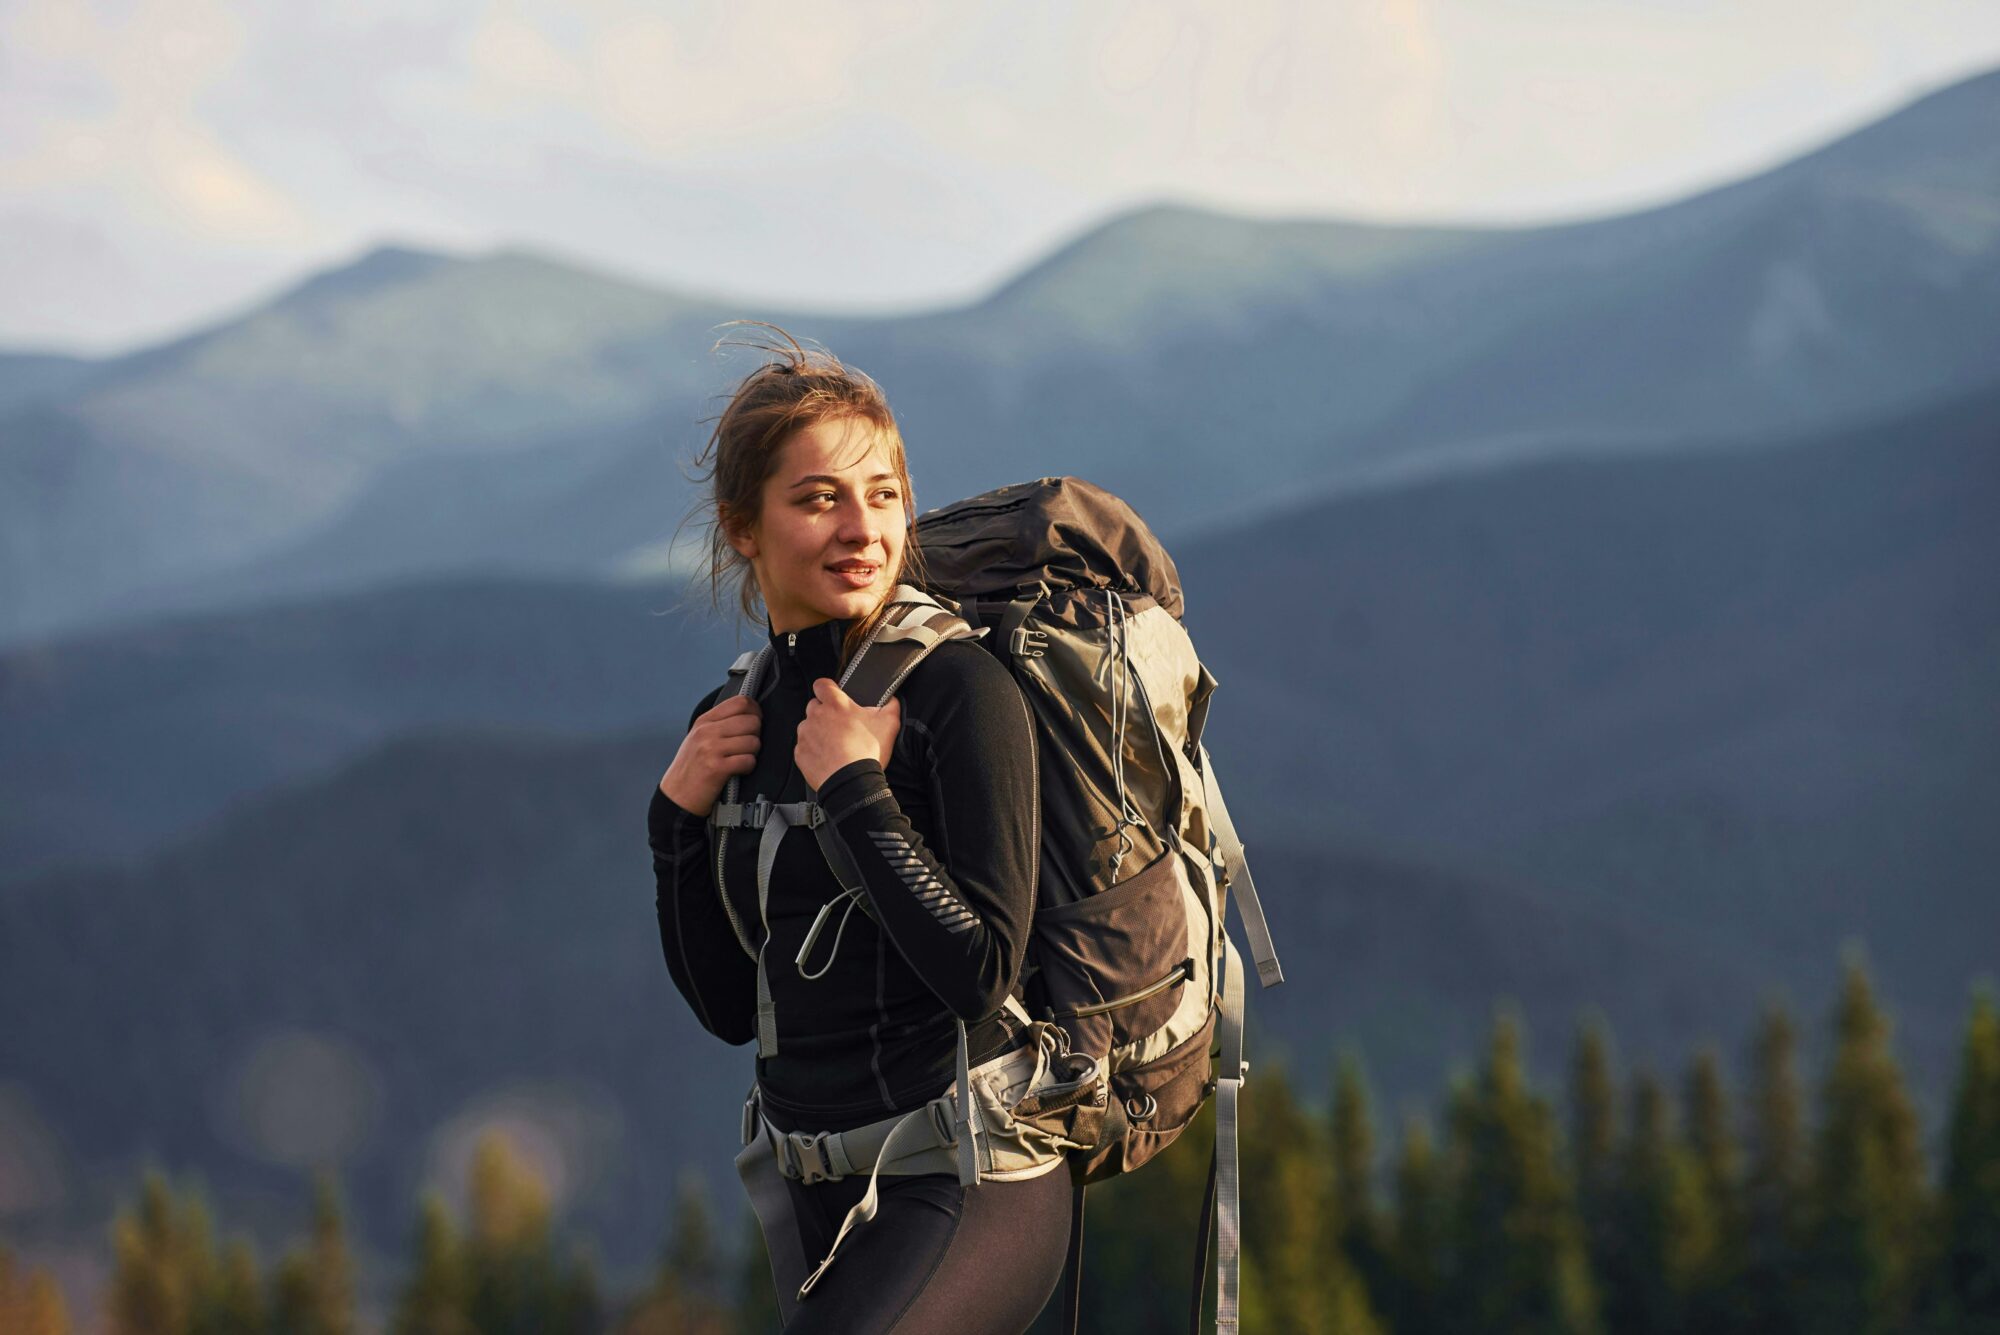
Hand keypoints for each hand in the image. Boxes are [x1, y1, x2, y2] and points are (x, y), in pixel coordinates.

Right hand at [658, 694, 760, 816]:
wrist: (676, 796)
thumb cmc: (691, 768)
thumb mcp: (698, 738)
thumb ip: (719, 724)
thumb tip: (749, 714)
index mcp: (704, 721)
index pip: (740, 702)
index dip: (755, 712)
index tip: (754, 723)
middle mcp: (707, 731)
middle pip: (752, 721)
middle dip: (756, 735)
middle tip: (747, 747)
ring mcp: (711, 748)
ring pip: (753, 741)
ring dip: (753, 753)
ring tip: (741, 759)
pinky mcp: (716, 768)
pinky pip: (748, 760)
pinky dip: (748, 767)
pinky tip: (739, 770)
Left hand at [795, 677, 900, 790]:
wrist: (852, 783)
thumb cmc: (868, 751)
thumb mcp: (890, 723)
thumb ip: (891, 704)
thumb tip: (891, 699)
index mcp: (836, 704)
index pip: (822, 684)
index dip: (828, 688)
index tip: (834, 696)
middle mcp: (816, 716)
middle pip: (815, 706)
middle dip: (825, 713)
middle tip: (841, 727)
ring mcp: (806, 734)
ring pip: (808, 727)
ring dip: (818, 732)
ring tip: (835, 745)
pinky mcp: (800, 753)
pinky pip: (804, 747)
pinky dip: (813, 751)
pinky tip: (828, 758)